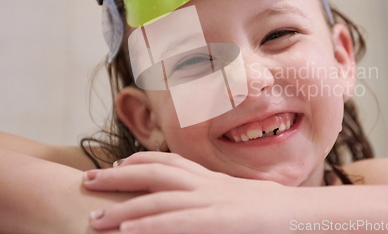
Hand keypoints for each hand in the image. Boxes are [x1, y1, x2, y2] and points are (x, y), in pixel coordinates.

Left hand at [82, 152, 299, 233]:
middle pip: (154, 173)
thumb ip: (215, 195)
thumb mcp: (238, 196)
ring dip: (123, 208)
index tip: (116, 165)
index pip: (169, 161)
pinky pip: (176, 222)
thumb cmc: (271, 208)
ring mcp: (209, 201)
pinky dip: (148, 226)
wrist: (299, 213)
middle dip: (118, 176)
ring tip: (94, 218)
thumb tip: (200, 203)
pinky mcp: (216, 221)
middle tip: (87, 180)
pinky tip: (125, 233)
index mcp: (210, 178)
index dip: (139, 160)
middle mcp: (205, 184)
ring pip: (158, 199)